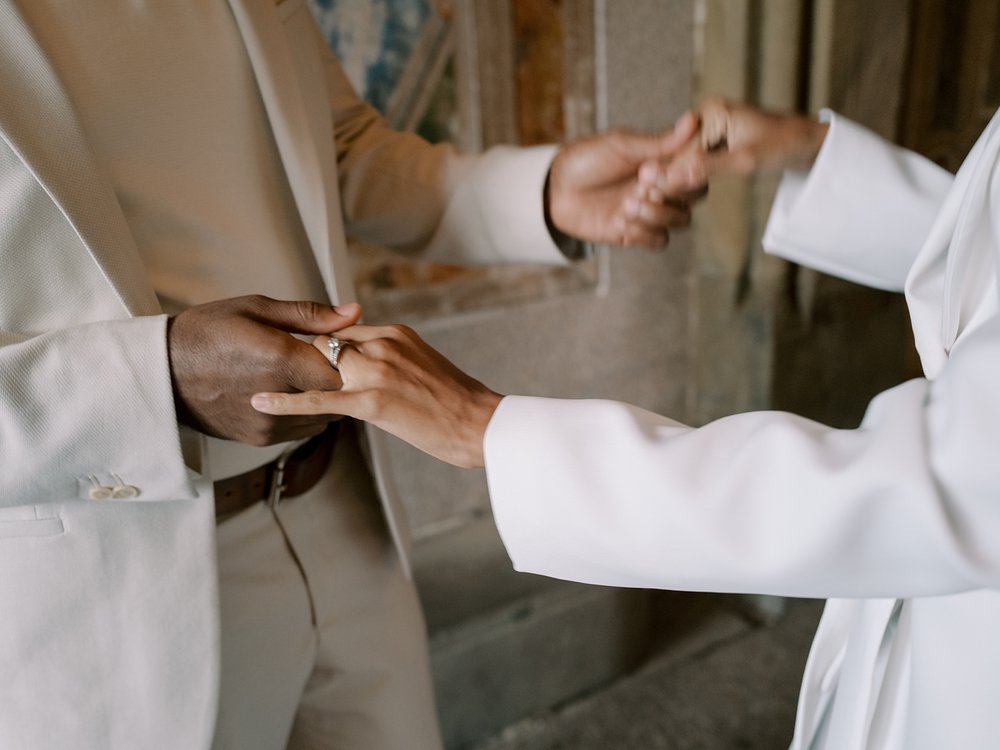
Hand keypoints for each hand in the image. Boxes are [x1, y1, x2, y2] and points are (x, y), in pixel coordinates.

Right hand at [167, 295, 361, 445]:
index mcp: (279, 357)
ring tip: (298, 377)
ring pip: (322, 417)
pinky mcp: (260, 438)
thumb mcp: (257, 309)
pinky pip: (301, 430)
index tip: (335, 347)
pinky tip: (284, 393)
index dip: (345, 358)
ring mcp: (268, 422)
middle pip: (336, 396)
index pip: (342, 368)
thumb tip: (354, 313)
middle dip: (338, 380)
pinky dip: (302, 414)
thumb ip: (310, 315)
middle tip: (321, 362)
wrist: (162, 371)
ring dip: (321, 400)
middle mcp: (277, 395)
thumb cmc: (209, 331)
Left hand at [250, 325, 501, 467]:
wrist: (478, 423)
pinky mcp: (371, 402)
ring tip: (269, 383)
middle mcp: (382, 345)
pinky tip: (260, 402)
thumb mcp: (423, 363)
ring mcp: (376, 372)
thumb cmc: (457, 400)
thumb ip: (393, 356)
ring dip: (298, 377)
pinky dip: (287, 401)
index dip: (321, 346)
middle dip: (304, 360)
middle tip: (276, 369)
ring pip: (321, 366)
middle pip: (325, 344)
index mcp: (395, 333)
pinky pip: (320, 399)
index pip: (343, 330)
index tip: (300, 354)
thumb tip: (372, 363)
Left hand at [547, 111, 702, 248]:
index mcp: (664, 161)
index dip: (685, 171)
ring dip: (656, 214)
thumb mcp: (620, 145)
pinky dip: (642, 233)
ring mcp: (652, 212)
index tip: (654, 168)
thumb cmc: (587, 159)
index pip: (696, 167)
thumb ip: (658, 142)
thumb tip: (693, 119)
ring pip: (681, 221)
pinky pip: (659, 240)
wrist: (555, 191)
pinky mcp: (637, 234)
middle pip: (695, 196)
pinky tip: (618, 221)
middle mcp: (664, 187)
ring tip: (626, 205)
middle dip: (671, 192)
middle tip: (641, 183)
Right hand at [638, 99, 829, 195]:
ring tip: (649, 206)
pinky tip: (673, 198)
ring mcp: (711, 129)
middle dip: (666, 180)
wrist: (810, 144)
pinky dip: (688, 180)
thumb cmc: (784, 147)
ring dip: (674, 182)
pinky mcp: (717, 141)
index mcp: (711, 111)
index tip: (643, 198)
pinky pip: (696, 163)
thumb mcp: (745, 161)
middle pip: (680, 154)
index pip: (682, 150)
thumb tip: (673, 178)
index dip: (665, 177)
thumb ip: (707, 169)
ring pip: (685, 161)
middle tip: (639, 205)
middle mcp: (707, 116)